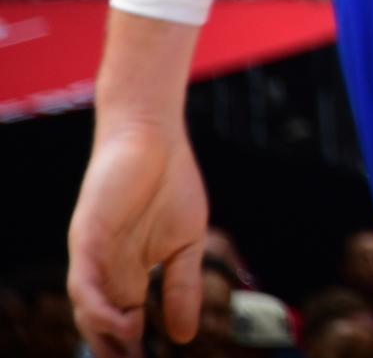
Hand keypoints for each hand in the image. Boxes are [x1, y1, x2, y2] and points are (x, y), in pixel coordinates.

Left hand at [68, 119, 208, 356]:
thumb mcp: (186, 244)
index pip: (124, 324)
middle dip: (117, 350)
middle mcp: (105, 272)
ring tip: (131, 349)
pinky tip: (122, 321)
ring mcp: (93, 257)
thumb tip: (185, 336)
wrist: (155, 137)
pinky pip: (84, 283)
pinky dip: (98, 307)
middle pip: (101, 326)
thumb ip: (181, 287)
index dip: (135, 348)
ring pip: (88, 310)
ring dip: (106, 336)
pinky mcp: (86, 239)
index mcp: (127, 274)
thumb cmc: (170, 184)